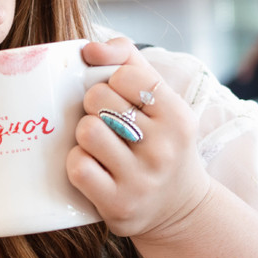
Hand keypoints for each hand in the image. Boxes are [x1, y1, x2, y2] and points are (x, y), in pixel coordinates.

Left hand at [66, 38, 211, 240]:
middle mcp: (164, 148)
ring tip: (99, 145)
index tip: (121, 98)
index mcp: (178, 116)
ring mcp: (141, 179)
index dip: (113, 81)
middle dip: (95, 106)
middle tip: (107, 123)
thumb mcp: (161, 100)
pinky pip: (78, 167)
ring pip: (86, 131)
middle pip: (99, 99)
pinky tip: (92, 167)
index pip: (126, 74)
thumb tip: (88, 49)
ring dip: (85, 134)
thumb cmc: (161, 142)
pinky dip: (77, 163)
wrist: (180, 208)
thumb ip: (129, 61)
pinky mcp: (118, 204)